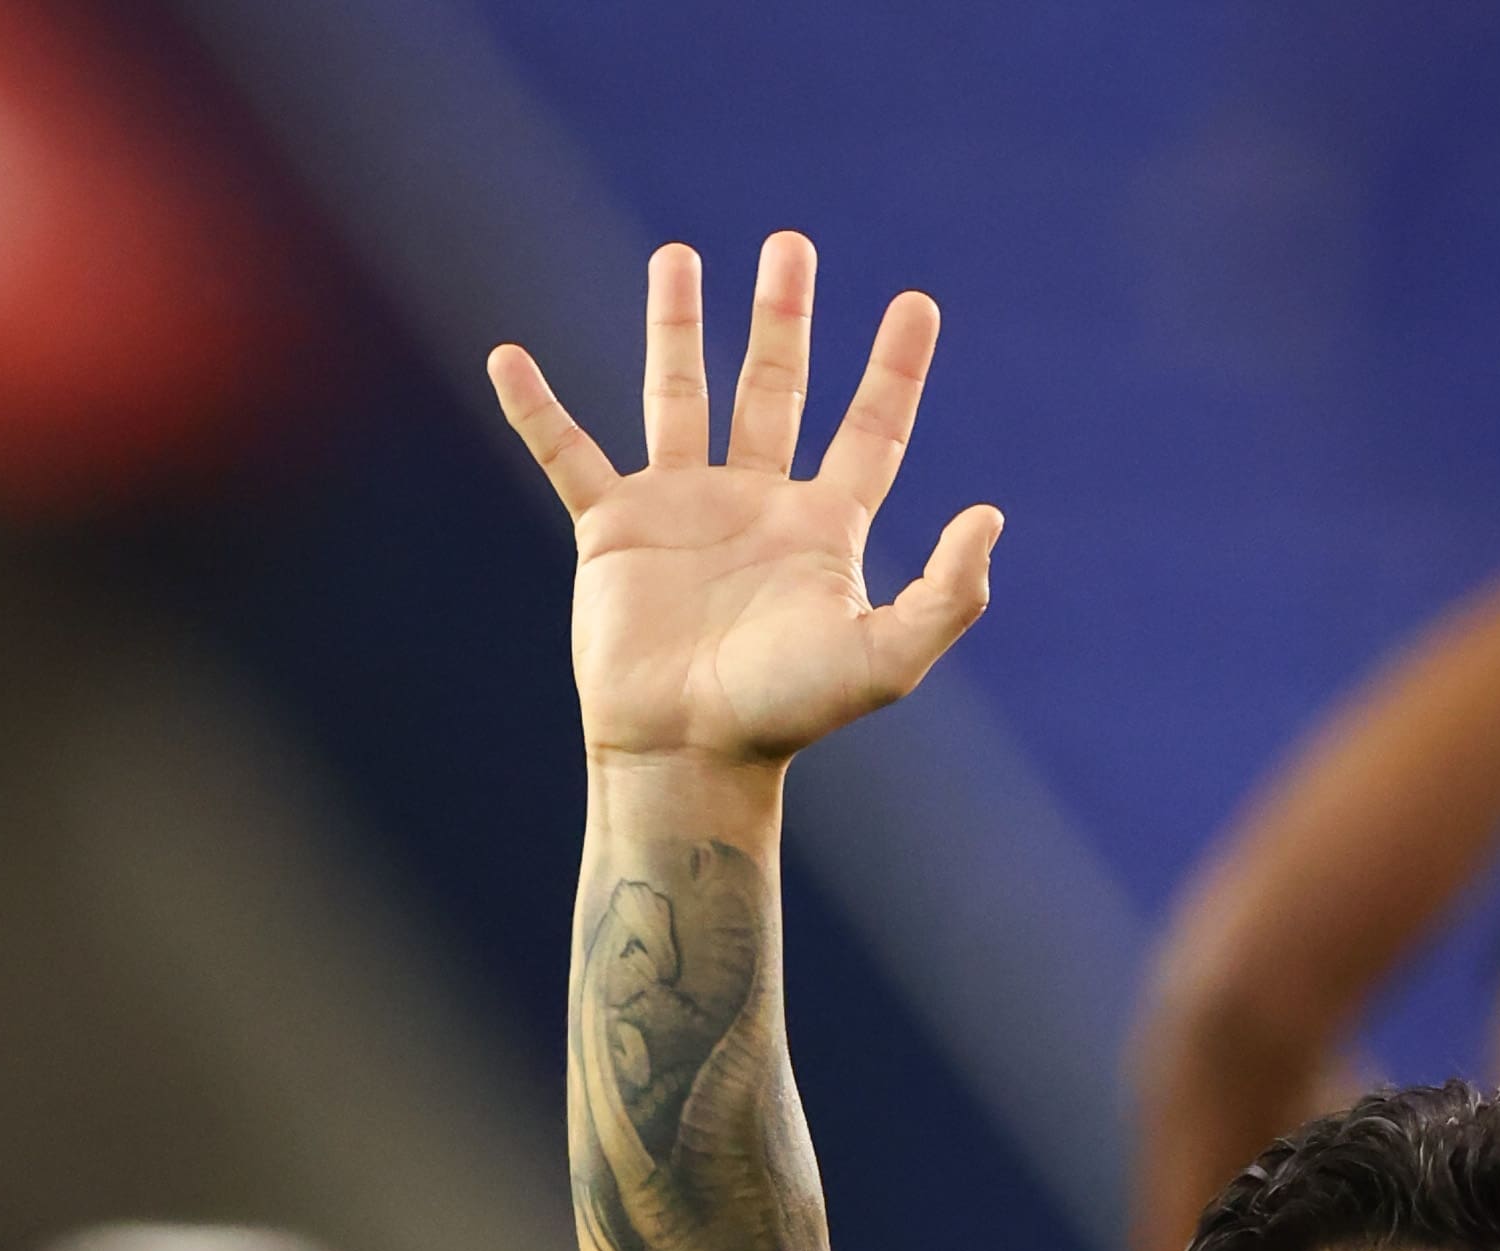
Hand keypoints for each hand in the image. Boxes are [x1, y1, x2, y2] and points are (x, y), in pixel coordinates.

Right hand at [492, 236, 999, 772]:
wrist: (688, 755)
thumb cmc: (785, 715)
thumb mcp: (885, 659)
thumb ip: (947, 594)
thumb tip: (990, 515)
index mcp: (819, 529)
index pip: (869, 431)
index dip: (896, 370)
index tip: (918, 302)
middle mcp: (752, 506)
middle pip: (773, 388)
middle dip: (783, 318)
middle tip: (791, 246)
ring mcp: (680, 510)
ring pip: (678, 397)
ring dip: (676, 326)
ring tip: (677, 257)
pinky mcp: (612, 531)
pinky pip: (568, 453)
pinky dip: (536, 410)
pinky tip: (509, 358)